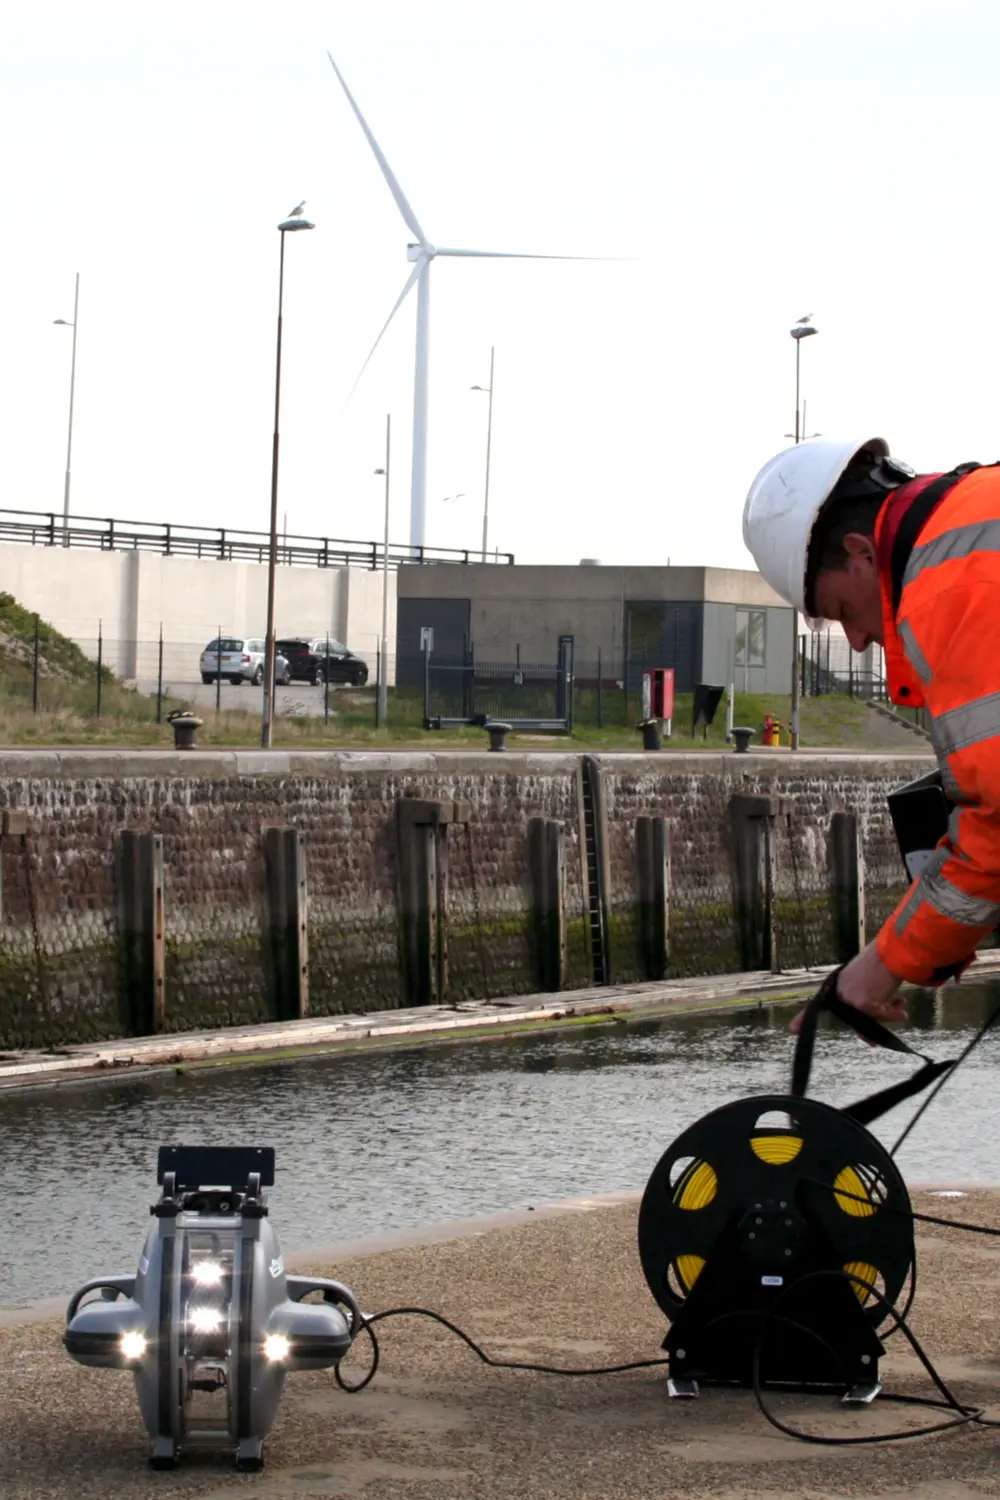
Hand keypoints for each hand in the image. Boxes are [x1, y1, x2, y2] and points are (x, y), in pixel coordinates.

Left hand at [790, 943, 905, 1033]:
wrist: (892, 952)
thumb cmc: (883, 963)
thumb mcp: (867, 983)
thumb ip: (864, 1005)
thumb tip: (870, 1038)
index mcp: (838, 985)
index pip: (817, 1005)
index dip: (803, 1018)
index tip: (791, 1029)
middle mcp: (841, 993)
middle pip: (855, 1020)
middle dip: (868, 1031)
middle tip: (873, 1043)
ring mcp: (851, 999)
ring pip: (870, 1020)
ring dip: (887, 1016)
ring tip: (899, 1005)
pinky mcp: (864, 1004)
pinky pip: (883, 1018)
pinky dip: (894, 1014)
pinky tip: (902, 1009)